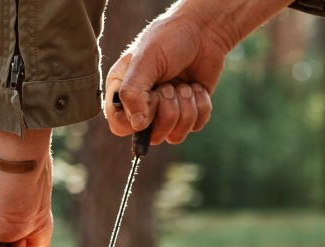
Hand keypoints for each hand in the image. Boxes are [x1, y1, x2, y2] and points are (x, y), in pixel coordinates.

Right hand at [106, 0, 288, 140]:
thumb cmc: (169, 40)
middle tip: (170, 86)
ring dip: (186, 108)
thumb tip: (137, 125)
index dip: (138, 120)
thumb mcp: (145, 61)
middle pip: (151, 136)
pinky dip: (201, 106)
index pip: (120, 127)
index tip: (151, 99)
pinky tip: (197, 87)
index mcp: (123, 93)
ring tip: (185, 85)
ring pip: (175, 136)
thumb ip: (133, 92)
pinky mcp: (189, 113)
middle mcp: (143, 106)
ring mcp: (166, 112)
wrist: (204, 32)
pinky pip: (196, 127)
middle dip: (167, 110)